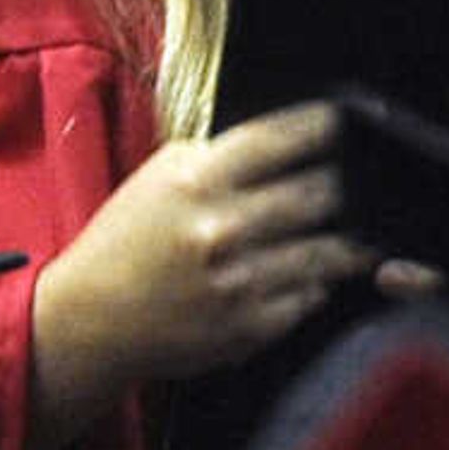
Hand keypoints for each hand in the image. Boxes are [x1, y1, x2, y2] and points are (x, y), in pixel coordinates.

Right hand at [27, 101, 371, 449]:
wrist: (91, 319)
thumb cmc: (128, 241)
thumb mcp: (161, 177)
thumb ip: (221, 156)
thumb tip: (291, 138)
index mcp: (197, 182)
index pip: (282, 138)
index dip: (324, 126)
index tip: (345, 122)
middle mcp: (222, 228)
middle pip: (320, 192)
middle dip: (340, 186)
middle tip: (352, 183)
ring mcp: (239, 281)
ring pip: (328, 249)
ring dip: (347, 240)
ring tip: (358, 232)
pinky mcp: (249, 327)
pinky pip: (311, 294)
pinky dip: (317, 282)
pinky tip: (314, 274)